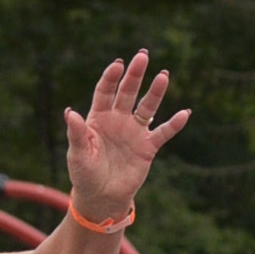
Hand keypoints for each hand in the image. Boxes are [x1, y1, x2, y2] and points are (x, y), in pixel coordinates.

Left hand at [63, 50, 189, 222]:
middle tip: (143, 56)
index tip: (118, 64)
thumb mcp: (78, 154)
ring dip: (156, 93)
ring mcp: (134, 132)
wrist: (101, 197)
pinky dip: (174, 125)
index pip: (105, 92)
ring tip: (164, 75)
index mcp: (98, 118)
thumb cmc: (84, 174)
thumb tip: (70, 112)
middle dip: (135, 75)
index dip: (111, 78)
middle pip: (128, 93)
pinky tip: (185, 113)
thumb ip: (77, 134)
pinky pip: (162, 133)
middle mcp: (118, 120)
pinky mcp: (147, 148)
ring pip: (147, 108)